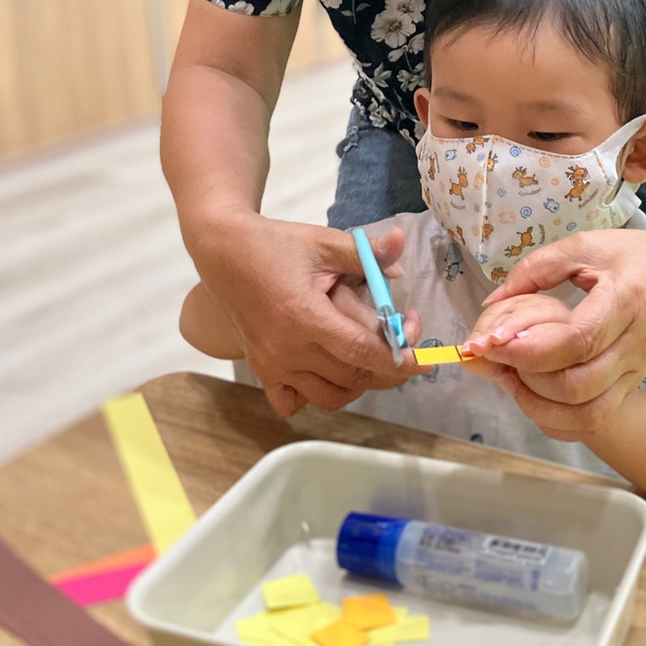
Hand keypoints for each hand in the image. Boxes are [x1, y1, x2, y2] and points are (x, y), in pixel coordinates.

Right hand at [192, 215, 421, 417]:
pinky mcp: (261, 370)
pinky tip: (330, 372)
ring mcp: (272, 365)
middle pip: (351, 375)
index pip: (361, 352)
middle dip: (387, 365)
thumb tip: (402, 248)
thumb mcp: (323, 242)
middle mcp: (287, 349)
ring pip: (329, 396)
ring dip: (358, 384)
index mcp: (305, 317)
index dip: (397, 359)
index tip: (421, 358)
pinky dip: (316, 396)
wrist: (224, 253)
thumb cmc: (276, 245)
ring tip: (372, 358)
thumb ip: (366, 253)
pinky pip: (293, 402)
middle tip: (402, 340)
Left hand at [476, 226, 645, 438]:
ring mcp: (636, 371)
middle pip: (579, 385)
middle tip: (497, 358)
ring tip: (512, 378)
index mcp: (626, 301)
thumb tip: (492, 301)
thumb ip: (536, 269)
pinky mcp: (631, 386)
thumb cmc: (634, 256)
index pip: (579, 340)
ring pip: (588, 413)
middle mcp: (635, 343)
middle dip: (528, 379)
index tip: (497, 341)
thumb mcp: (585, 246)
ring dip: (540, 405)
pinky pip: (595, 419)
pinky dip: (559, 420)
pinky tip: (535, 397)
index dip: (533, 348)